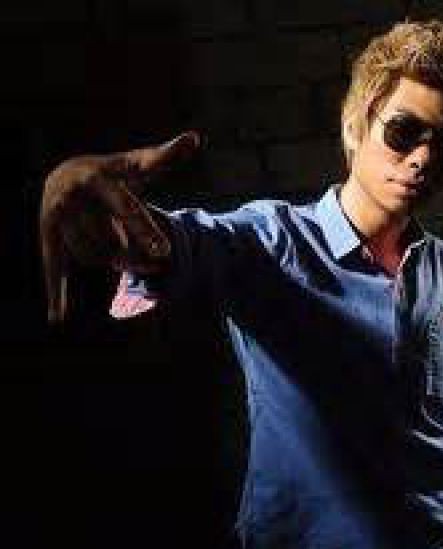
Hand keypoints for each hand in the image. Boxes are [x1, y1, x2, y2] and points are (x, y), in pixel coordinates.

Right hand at [40, 131, 200, 322]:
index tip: (166, 254)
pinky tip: (57, 317)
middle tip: (160, 257)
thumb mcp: (138, 163)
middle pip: (112, 242)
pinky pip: (53, 266)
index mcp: (100, 178)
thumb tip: (195, 138)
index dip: (147, 232)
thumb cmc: (114, 172)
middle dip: (136, 253)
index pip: (129, 210)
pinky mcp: (48, 237)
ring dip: (114, 260)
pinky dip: (56, 292)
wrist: (67, 174)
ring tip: (124, 247)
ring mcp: (56, 218)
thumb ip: (167, 156)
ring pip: (94, 257)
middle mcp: (73, 196)